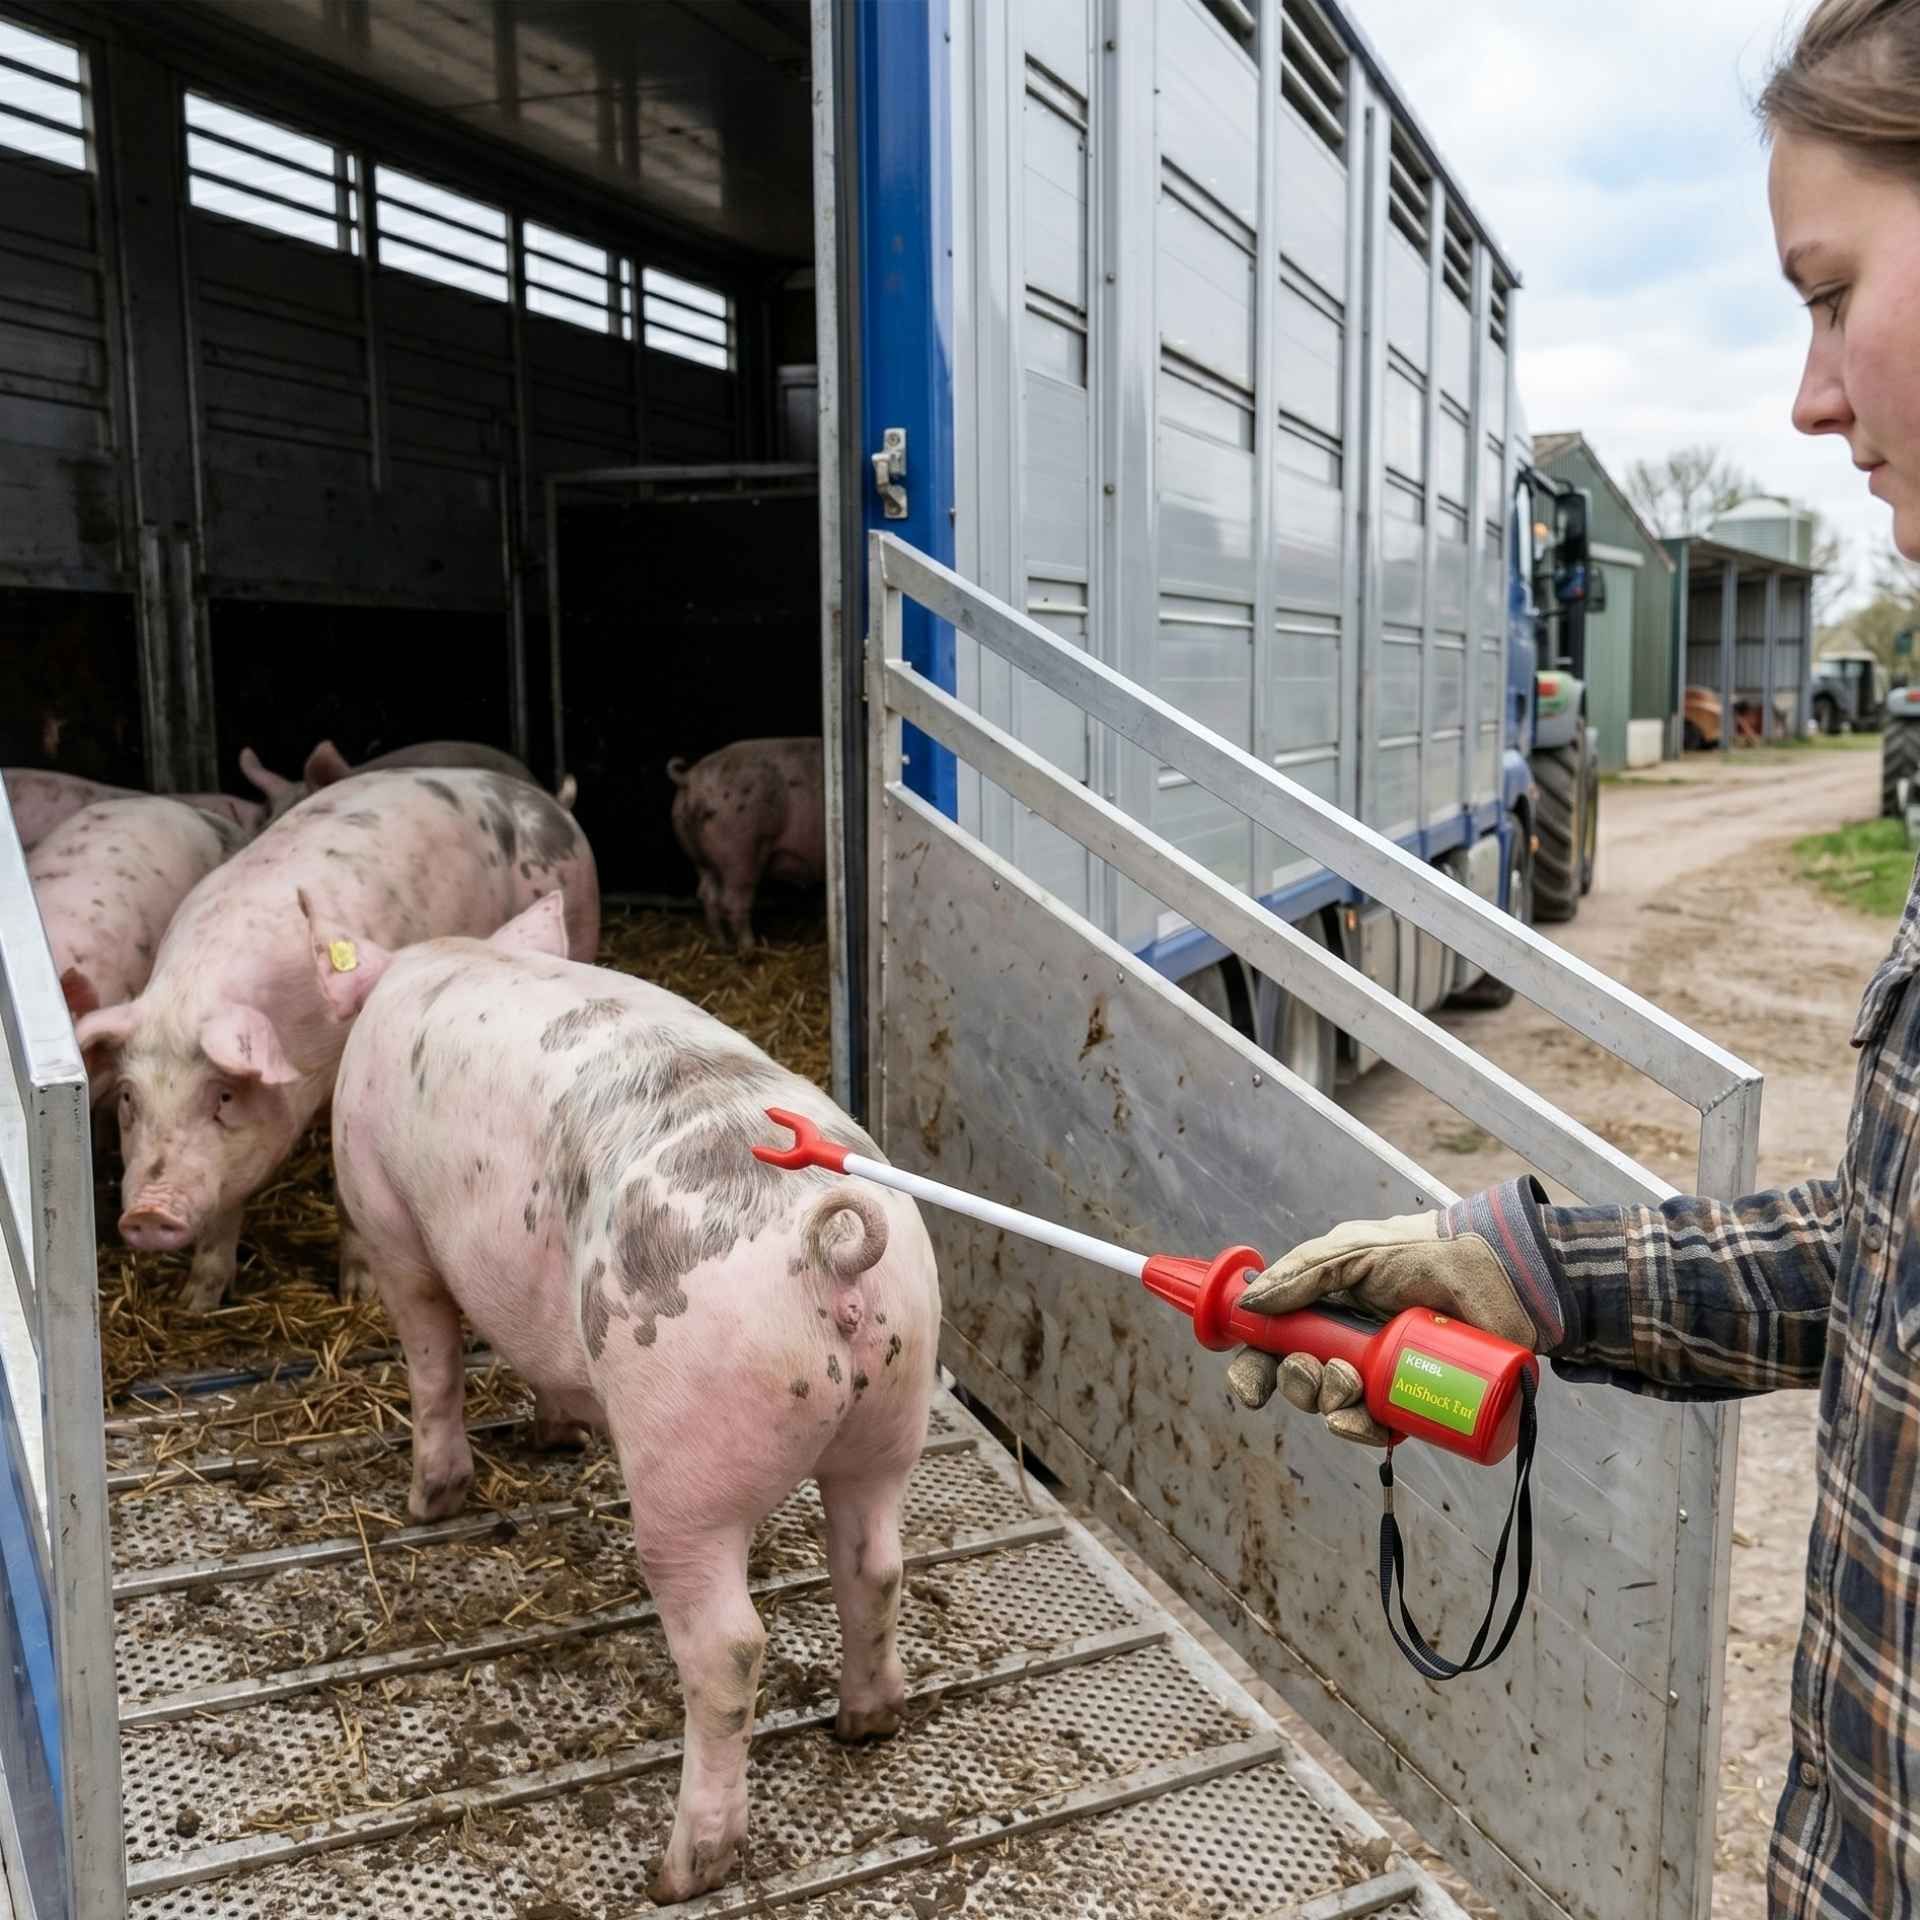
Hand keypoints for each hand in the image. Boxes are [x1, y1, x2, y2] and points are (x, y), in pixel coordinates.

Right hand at [1223, 1203, 1552, 1445]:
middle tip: (1314, 1368)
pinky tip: (1365, 1421)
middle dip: (1296, 1383)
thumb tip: (1249, 1304)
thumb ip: (1301, 1273)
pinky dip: (1362, 1431)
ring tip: (1350, 1381)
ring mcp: (1378, 1375)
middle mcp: (1344, 1345)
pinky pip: (1376, 1429)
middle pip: (1297, 1383)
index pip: (1273, 1345)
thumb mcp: (1352, 1252)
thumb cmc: (1423, 1253)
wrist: (1494, 1272)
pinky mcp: (1413, 1400)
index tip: (1251, 1386)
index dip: (1254, 1369)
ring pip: (1332, 1408)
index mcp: (1322, 1309)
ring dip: (1327, 1403)